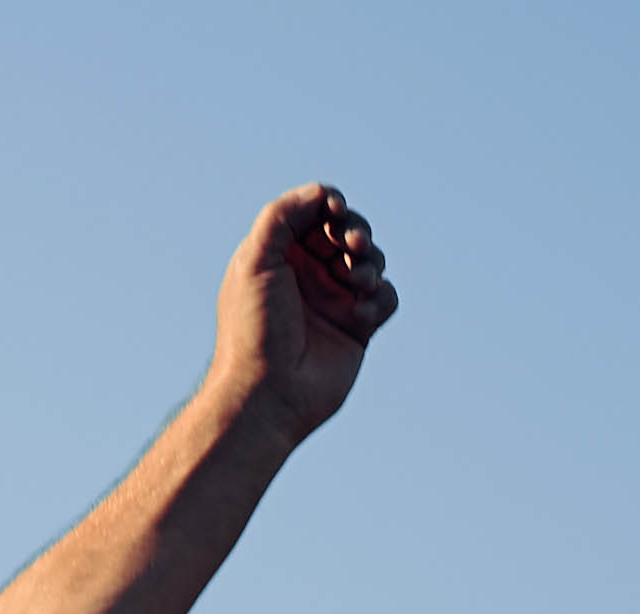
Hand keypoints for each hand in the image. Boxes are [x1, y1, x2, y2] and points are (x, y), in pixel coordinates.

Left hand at [215, 181, 396, 444]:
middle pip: (348, 231)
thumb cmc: (254, 329)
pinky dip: (379, 298)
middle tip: (350, 245)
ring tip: (355, 281)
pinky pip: (385, 297)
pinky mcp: (357, 327)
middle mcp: (308, 276)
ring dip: (370, 263)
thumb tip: (321, 193)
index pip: (315, 214)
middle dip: (355, 231)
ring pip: (372, 260)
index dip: (330, 206)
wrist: (268, 394)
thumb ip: (282, 215)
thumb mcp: (255, 260)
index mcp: (279, 257)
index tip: (333, 212)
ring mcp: (334, 301)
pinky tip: (358, 313)